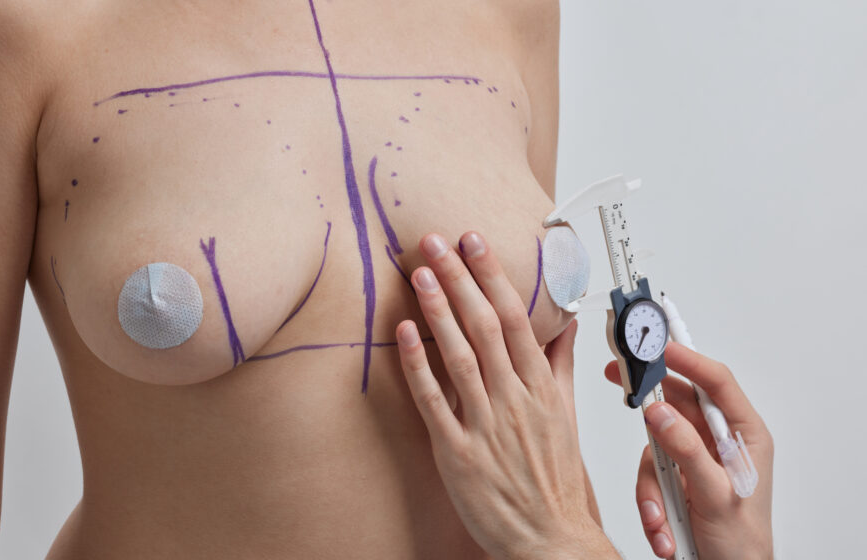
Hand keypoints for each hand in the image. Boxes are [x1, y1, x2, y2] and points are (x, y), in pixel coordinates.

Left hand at [395, 231, 617, 559]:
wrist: (549, 538)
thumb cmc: (554, 477)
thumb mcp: (566, 415)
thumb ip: (560, 363)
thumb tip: (565, 322)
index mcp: (540, 387)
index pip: (516, 317)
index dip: (492, 275)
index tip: (474, 241)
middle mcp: (514, 399)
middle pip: (485, 326)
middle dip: (460, 278)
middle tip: (436, 241)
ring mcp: (485, 425)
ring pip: (460, 356)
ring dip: (439, 311)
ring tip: (419, 273)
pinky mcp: (457, 452)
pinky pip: (434, 402)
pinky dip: (419, 366)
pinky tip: (404, 333)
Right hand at [605, 343, 773, 558]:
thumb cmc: (742, 544)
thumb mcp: (717, 495)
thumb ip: (687, 450)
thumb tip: (658, 411)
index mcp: (743, 436)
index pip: (716, 383)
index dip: (689, 360)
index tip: (660, 345)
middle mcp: (717, 441)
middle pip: (678, 402)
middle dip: (648, 401)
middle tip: (618, 374)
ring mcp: (693, 458)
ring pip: (656, 444)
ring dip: (652, 484)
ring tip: (661, 518)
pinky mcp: (674, 478)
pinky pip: (648, 475)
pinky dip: (649, 504)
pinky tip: (664, 531)